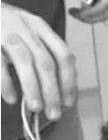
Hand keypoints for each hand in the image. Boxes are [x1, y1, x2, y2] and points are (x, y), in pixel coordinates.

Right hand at [1, 3, 76, 119]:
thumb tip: (65, 81)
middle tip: (54, 114)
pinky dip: (6, 82)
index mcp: (40, 26)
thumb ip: (43, 51)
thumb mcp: (25, 32)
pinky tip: (11, 98)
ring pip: (25, 61)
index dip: (68, 81)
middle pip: (46, 62)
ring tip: (36, 108)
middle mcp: (25, 26)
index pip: (63, 55)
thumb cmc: (1, 25)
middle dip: (52, 91)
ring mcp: (4, 30)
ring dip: (33, 88)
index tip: (68, 102)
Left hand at [63, 0, 107, 23]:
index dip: (95, 11)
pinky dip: (88, 15)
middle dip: (92, 17)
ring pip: (103, 14)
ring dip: (89, 18)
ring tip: (74, 13)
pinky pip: (98, 12)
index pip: (106, 1)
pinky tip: (77, 11)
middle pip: (107, 11)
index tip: (82, 14)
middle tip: (77, 15)